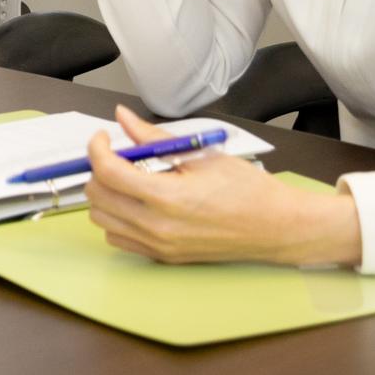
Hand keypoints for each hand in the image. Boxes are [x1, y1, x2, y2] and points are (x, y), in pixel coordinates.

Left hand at [83, 105, 361, 266]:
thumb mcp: (202, 155)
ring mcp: (158, 245)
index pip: (108, 172)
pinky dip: (117, 219)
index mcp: (167, 197)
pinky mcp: (162, 257)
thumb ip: (154, 137)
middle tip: (120, 156)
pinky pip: (118, 239)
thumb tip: (123, 118)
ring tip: (129, 179)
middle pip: (98, 196)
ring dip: (106, 194)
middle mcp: (157, 226)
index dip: (97, 148)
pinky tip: (137, 203)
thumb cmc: (247, 189)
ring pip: (102, 220)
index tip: (104, 137)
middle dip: (100, 169)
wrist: (276, 227)